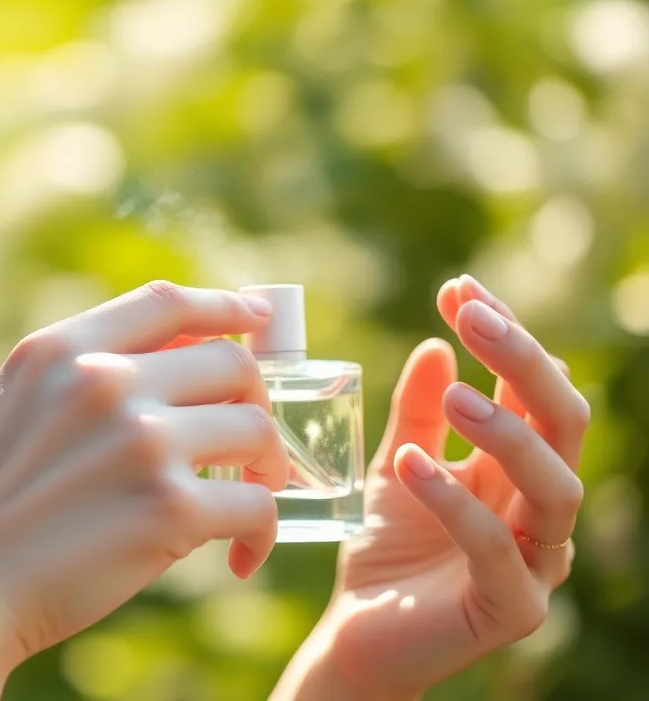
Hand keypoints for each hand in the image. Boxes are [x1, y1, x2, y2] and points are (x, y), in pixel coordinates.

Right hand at [0, 282, 288, 689]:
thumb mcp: (9, 408)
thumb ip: (77, 377)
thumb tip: (169, 365)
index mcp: (62, 350)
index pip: (168, 302)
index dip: (225, 306)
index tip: (258, 318)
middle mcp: (105, 381)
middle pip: (231, 364)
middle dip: (255, 402)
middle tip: (252, 448)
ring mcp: (141, 440)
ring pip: (255, 430)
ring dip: (266, 469)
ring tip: (245, 504)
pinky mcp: (168, 509)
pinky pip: (256, 506)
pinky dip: (260, 535)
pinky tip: (240, 559)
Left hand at [275, 276, 588, 699]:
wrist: (359, 634)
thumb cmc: (387, 548)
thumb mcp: (397, 464)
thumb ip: (417, 411)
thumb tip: (434, 343)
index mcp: (520, 468)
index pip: (533, 389)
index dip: (504, 333)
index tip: (457, 287)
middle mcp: (540, 508)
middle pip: (563, 423)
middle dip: (522, 361)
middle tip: (471, 314)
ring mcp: (537, 560)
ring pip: (554, 485)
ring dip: (506, 432)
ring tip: (453, 393)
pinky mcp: (513, 607)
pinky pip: (497, 548)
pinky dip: (456, 501)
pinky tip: (412, 463)